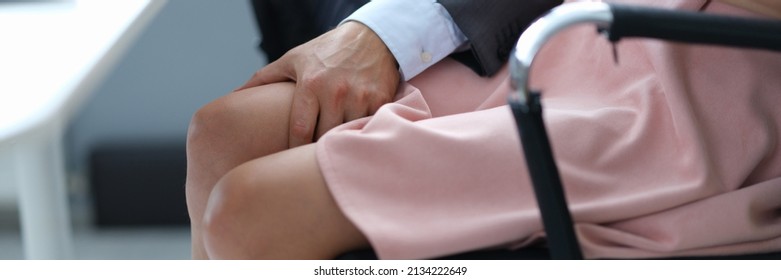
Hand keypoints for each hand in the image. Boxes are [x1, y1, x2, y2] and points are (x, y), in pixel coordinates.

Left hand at [235, 21, 399, 147]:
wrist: (370, 37)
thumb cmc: (326, 51)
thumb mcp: (292, 59)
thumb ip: (263, 78)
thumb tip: (233, 97)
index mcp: (311, 85)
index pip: (300, 131)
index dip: (294, 151)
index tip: (289, 163)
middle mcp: (336, 92)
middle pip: (324, 137)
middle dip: (316, 150)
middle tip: (310, 162)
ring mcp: (361, 97)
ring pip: (346, 135)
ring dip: (339, 144)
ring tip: (333, 154)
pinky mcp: (380, 100)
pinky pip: (367, 127)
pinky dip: (360, 135)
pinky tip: (354, 140)